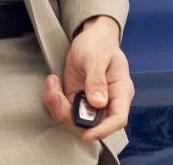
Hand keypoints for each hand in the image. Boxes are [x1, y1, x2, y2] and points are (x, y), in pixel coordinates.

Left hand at [41, 15, 132, 143]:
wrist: (91, 36)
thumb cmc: (99, 44)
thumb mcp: (97, 56)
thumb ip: (97, 79)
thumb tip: (98, 102)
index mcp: (120, 91)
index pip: (117, 118)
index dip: (104, 130)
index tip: (87, 135)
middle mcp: (107, 101)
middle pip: (92, 124)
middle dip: (70, 115)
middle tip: (56, 95)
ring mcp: (90, 102)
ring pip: (74, 119)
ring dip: (58, 106)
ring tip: (52, 83)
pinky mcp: (76, 99)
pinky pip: (63, 109)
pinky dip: (53, 99)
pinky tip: (52, 81)